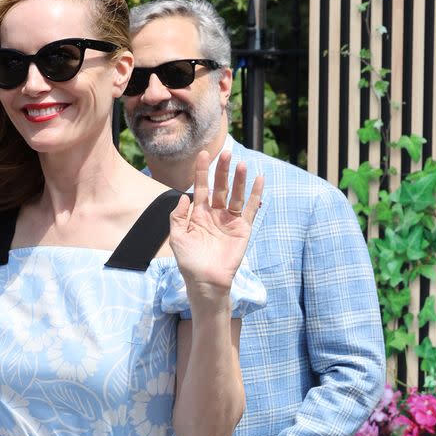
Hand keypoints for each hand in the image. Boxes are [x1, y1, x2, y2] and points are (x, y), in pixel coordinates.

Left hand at [168, 151, 263, 296]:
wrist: (205, 281)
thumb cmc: (189, 262)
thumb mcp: (177, 237)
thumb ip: (177, 216)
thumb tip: (184, 196)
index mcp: (199, 214)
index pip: (200, 187)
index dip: (201, 171)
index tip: (202, 154)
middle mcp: (215, 214)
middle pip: (220, 187)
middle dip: (222, 170)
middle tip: (226, 153)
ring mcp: (230, 220)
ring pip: (235, 195)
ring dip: (239, 180)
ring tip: (242, 164)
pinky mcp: (242, 228)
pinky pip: (250, 208)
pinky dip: (255, 194)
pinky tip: (258, 179)